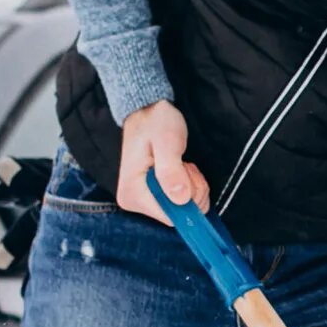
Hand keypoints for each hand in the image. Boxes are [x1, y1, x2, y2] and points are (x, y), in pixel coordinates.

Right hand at [118, 100, 209, 223]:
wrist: (148, 110)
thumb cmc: (155, 121)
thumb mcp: (166, 141)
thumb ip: (171, 170)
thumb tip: (180, 198)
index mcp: (133, 193)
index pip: (170, 215)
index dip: (187, 197)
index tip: (185, 169)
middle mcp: (134, 201)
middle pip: (177, 214)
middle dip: (192, 190)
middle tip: (185, 164)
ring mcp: (144, 200)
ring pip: (183, 208)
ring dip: (193, 186)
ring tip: (182, 163)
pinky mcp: (153, 196)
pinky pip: (181, 202)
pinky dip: (190, 186)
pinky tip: (182, 168)